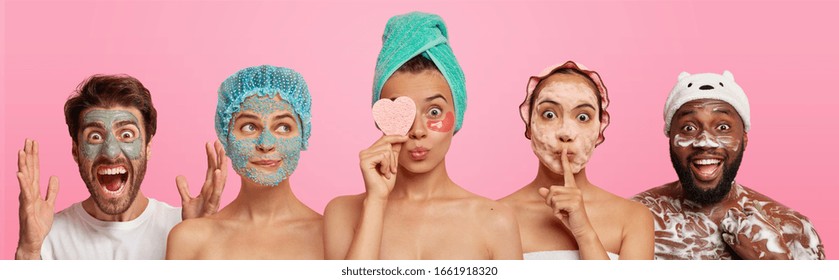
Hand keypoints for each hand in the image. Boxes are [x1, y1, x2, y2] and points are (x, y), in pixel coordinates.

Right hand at [16, 139, 58, 259]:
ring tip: (22, 151)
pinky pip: (25, 194)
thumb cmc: (39, 222)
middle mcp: (28, 192)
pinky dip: (23, 183)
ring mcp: (26, 199)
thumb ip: (51, 190)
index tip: (34, 143)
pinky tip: (21, 174)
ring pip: (25, 179)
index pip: (34, 169)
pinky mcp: (27, 208)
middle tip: (28, 140)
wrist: (34, 239)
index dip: (35, 156)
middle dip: (29, 155)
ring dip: (23, 165)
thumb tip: (54, 176)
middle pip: (29, 170)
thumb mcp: (49, 203)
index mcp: (33, 190)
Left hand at [177, 140, 227, 219]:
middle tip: (218, 142)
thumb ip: (183, 188)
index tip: (209, 143)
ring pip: (220, 179)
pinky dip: (217, 181)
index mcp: (208, 189)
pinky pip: (216, 192)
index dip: (210, 156)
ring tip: (221, 152)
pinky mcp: (212, 206)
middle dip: (219, 156)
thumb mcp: (186, 201)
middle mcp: (214, 191)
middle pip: (218, 170)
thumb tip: (179, 176)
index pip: (210, 169)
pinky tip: (216, 171)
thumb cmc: (194, 218)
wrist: (192, 232)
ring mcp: (214, 198)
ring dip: (221, 165)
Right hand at [358, 135, 407, 201]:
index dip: (395, 137)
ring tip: (387, 173)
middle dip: (393, 157)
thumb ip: (394, 151)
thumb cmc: (385, 181)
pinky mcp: (364, 161)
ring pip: (386, 150)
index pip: (384, 139)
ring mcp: (363, 156)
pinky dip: (386, 165)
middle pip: (386, 143)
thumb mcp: (393, 163)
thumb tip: (401, 137)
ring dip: (390, 163)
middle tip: (393, 170)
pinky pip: (383, 156)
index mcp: (369, 151)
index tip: (406, 137)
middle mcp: (364, 152)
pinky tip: (383, 173)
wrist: (380, 195)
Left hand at [538, 149, 592, 237]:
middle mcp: (575, 190)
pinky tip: (563, 216)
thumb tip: (541, 190)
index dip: (565, 161)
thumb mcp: (557, 206)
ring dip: (553, 208)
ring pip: (552, 197)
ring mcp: (576, 196)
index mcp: (572, 188)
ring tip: (562, 212)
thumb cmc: (570, 217)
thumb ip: (550, 198)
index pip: (567, 172)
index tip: (563, 150)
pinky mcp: (575, 203)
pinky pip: (556, 205)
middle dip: (549, 201)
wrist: (581, 229)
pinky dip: (556, 212)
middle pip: (551, 189)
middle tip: (558, 209)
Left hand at [721, 201, 790, 258]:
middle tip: (734, 218)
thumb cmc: (774, 244)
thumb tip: (755, 215)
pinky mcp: (733, 243)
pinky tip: (730, 237)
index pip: (746, 207)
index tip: (745, 213)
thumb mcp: (771, 228)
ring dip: (727, 224)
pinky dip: (727, 235)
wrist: (771, 259)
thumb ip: (761, 220)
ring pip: (726, 223)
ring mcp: (737, 232)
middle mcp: (745, 222)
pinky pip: (725, 235)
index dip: (745, 210)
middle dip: (733, 214)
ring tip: (730, 226)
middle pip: (732, 212)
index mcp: (756, 217)